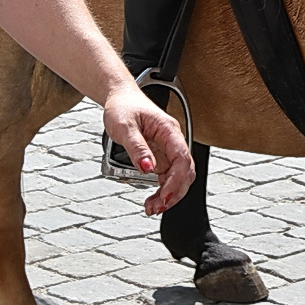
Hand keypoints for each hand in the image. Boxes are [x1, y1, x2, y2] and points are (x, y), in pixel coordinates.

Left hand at [101, 86, 195, 216]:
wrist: (119, 97)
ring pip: (178, 176)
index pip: (182, 158)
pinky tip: (153, 198)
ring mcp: (166, 149)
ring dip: (169, 194)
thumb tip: (147, 169)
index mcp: (168, 130)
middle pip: (185, 171)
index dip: (176, 180)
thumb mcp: (124, 127)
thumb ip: (137, 148)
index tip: (165, 196)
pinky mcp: (159, 155)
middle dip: (174, 192)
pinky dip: (162, 189)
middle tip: (156, 207)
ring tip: (152, 207)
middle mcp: (172, 141)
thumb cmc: (123, 106)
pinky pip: (167, 176)